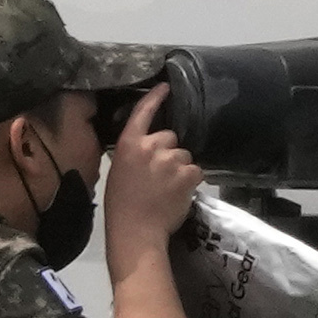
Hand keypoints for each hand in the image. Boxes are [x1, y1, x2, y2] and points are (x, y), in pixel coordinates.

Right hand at [101, 88, 205, 267]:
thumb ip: (135, 155)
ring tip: (169, 188)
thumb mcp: (120, 173)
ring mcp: (171, 159)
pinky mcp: (189, 173)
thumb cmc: (123, 206)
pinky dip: (191, 181)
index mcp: (129, 145)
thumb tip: (149, 150)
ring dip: (181, 168)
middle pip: (170, 137)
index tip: (165, 86)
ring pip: (185, 155)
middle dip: (169, 151)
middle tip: (160, 174)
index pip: (142, 114)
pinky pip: (196, 171)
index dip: (155, 98)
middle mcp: (151, 147)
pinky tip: (179, 194)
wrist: (137, 230)